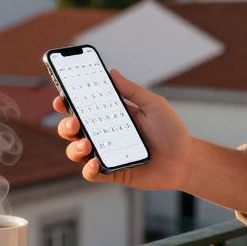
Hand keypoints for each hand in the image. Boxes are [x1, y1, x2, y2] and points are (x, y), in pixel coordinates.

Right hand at [52, 68, 194, 190]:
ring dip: (74, 147)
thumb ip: (131, 90)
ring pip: (77, 151)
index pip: (84, 108)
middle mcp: (105, 134)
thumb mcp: (153, 105)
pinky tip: (94, 162)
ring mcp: (106, 154)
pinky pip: (91, 173)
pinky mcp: (111, 172)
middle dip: (65, 125)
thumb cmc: (171, 131)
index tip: (61, 97)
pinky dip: (88, 169)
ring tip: (86, 143)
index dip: (68, 103)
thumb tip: (112, 72)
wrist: (185, 160)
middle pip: (73, 129)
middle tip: (73, 122)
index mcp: (112, 115)